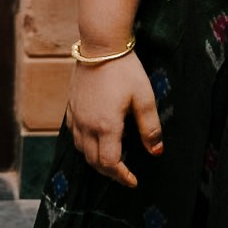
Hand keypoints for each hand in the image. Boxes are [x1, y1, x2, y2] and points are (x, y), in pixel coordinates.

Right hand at [66, 50, 162, 187]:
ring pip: (81, 150)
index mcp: (106, 126)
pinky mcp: (71, 107)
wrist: (100, 46)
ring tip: (111, 160)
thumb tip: (156, 152)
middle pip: (93, 161)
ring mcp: (76, 116)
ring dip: (95, 160)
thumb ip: (150, 128)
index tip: (133, 181)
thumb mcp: (145, 98)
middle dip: (109, 172)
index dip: (122, 176)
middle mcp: (87, 125)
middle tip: (124, 174)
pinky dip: (84, 145)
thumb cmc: (125, 70)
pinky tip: (94, 140)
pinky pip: (74, 135)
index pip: (110, 163)